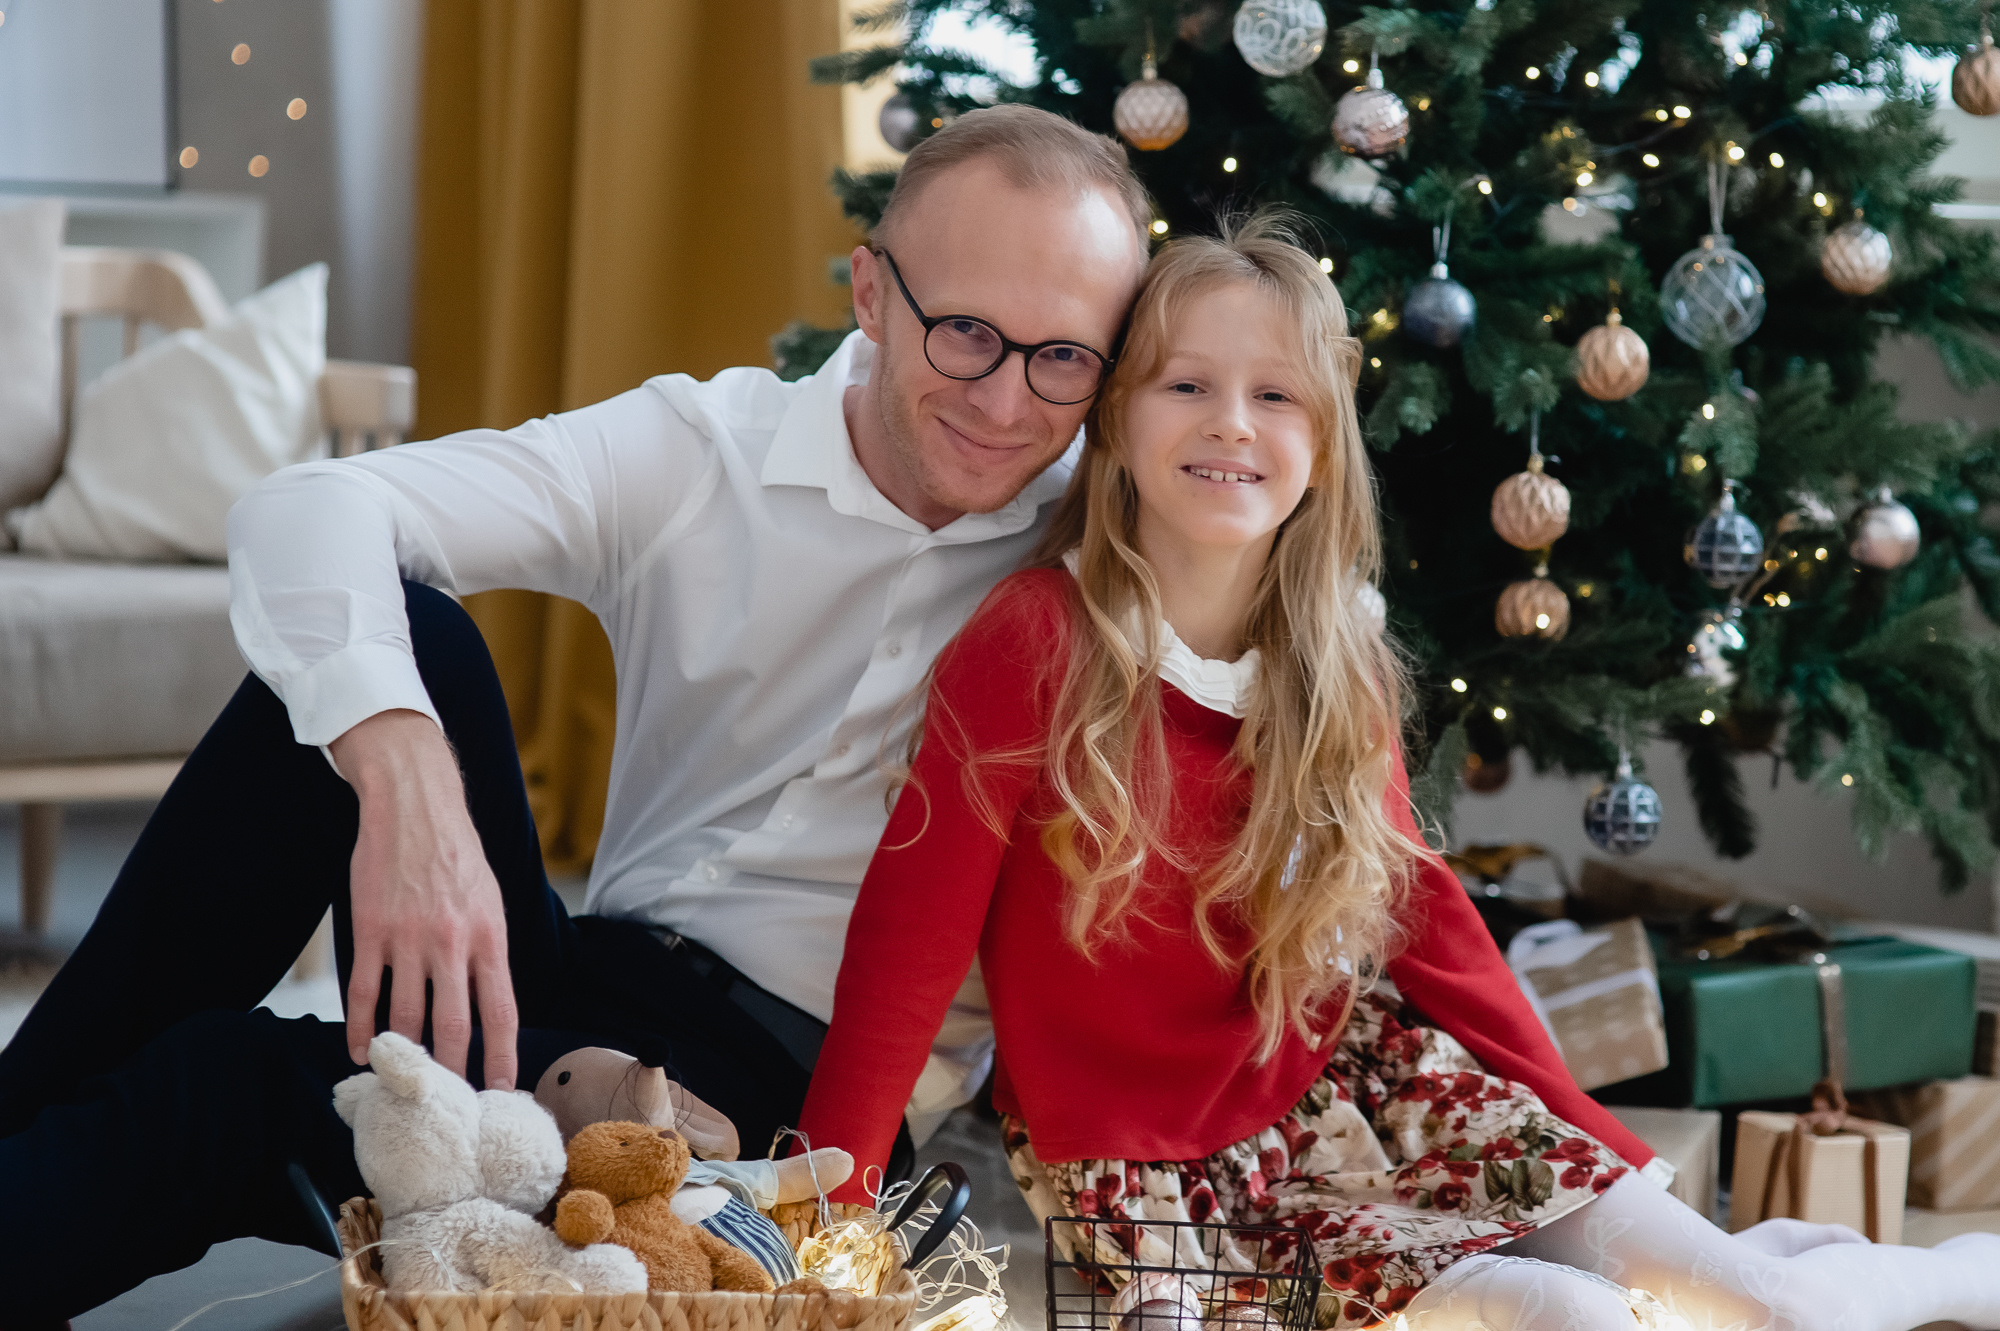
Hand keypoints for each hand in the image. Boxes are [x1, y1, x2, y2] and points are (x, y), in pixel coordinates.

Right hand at [331, 709, 519, 1089]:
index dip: (502, 1057)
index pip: (501, 1011)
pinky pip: (364, 992)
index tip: (501, 1091)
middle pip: (454, 1026)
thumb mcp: (490, 900)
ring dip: (406, 1056)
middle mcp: (452, 942)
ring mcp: (409, 938)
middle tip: (449, 1107)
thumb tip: (491, 1005)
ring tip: (405, 1084)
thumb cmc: (456, 854)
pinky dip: (361, 1028)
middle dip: (453, 1073)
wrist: (414, 805)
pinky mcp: (371, 931)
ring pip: (407, 1016)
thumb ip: (489, 951)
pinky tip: (361, 1050)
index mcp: (490, 936)